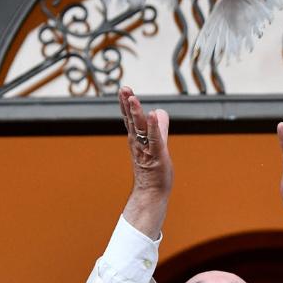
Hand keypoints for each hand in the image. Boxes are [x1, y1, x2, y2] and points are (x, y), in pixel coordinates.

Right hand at [119, 87, 172, 238]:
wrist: (152, 194)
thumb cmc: (154, 171)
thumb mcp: (158, 144)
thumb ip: (159, 128)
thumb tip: (159, 112)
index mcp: (137, 140)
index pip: (130, 119)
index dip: (127, 104)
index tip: (124, 90)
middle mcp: (139, 143)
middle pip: (131, 120)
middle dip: (128, 104)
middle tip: (124, 89)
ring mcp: (147, 149)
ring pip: (140, 128)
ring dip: (137, 113)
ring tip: (134, 98)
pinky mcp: (157, 156)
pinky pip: (154, 139)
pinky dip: (153, 127)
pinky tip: (152, 115)